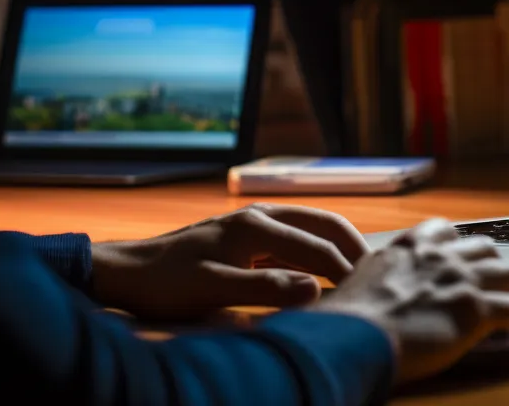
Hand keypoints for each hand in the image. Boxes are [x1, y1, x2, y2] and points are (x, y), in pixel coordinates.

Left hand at [90, 203, 369, 319]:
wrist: (128, 273)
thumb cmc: (166, 284)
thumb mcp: (213, 292)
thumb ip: (265, 289)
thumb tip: (315, 289)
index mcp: (255, 226)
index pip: (317, 247)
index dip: (347, 270)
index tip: (370, 293)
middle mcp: (259, 215)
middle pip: (323, 223)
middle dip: (353, 247)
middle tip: (379, 275)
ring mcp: (253, 222)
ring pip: (312, 226)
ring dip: (338, 245)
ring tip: (362, 271)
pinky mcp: (247, 234)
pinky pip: (296, 236)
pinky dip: (318, 249)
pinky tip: (325, 270)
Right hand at [311, 218, 508, 383]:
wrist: (350, 335)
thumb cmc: (344, 319)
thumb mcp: (359, 282)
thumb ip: (379, 278)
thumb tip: (379, 294)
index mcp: (409, 247)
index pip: (443, 231)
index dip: (458, 245)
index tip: (460, 258)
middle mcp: (439, 257)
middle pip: (485, 248)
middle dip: (493, 265)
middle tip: (495, 284)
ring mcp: (460, 280)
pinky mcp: (475, 310)